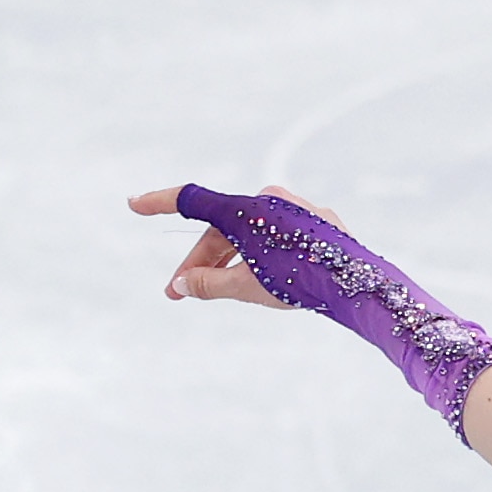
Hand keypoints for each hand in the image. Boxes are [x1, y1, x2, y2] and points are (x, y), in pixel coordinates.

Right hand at [124, 183, 334, 305]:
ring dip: (229, 261)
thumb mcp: (245, 287)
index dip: (159, 202)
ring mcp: (295, 208)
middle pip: (221, 229)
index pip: (191, 201)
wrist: (357, 284)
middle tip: (176, 292)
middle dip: (199, 262)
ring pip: (249, 234)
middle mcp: (268, 199)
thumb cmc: (298, 283)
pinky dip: (261, 256)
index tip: (134, 204)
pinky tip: (263, 281)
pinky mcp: (317, 222)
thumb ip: (207, 283)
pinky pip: (278, 236)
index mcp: (244, 208)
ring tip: (213, 291)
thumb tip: (179, 284)